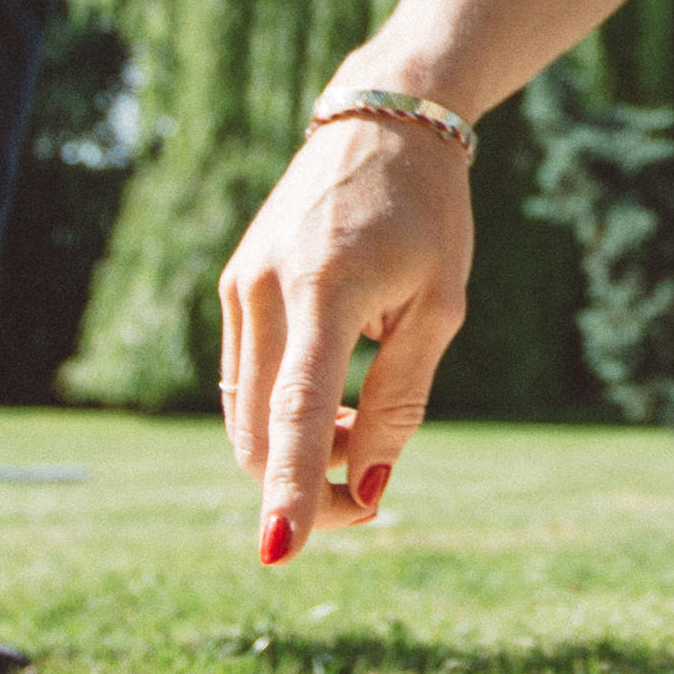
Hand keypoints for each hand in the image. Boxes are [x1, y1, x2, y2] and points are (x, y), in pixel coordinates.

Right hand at [221, 106, 469, 556]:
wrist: (382, 124)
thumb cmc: (428, 215)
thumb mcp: (441, 306)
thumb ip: (403, 398)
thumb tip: (372, 488)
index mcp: (327, 288)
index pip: (299, 408)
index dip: (294, 484)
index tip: (282, 548)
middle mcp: (265, 287)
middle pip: (262, 431)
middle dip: (312, 483)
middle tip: (375, 494)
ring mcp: (239, 286)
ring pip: (247, 417)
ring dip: (302, 451)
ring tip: (369, 427)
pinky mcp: (232, 287)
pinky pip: (246, 383)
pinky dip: (285, 417)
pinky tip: (337, 404)